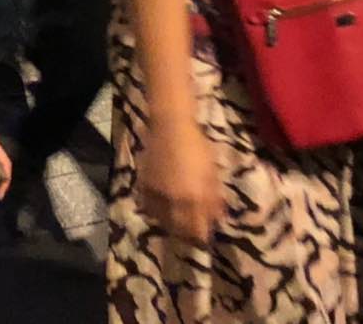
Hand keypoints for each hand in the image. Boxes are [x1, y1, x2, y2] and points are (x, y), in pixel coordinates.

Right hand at [138, 117, 223, 246]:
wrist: (170, 125)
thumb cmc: (197, 146)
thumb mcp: (212, 172)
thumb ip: (214, 197)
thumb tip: (218, 218)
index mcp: (195, 198)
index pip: (198, 230)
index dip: (202, 236)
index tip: (205, 237)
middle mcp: (175, 201)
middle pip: (179, 230)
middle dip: (186, 234)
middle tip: (190, 231)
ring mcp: (157, 194)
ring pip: (162, 220)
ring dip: (169, 224)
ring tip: (175, 221)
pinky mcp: (144, 185)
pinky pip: (148, 206)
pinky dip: (154, 210)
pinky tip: (160, 208)